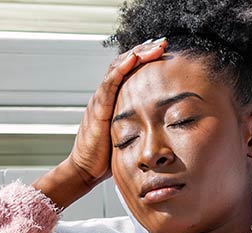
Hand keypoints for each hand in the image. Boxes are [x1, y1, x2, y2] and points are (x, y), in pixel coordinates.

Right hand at [69, 37, 167, 184]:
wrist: (86, 170)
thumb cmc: (107, 157)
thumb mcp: (128, 134)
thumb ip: (140, 124)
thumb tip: (165, 125)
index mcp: (113, 99)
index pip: (128, 70)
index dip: (144, 58)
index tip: (163, 51)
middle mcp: (105, 95)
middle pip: (123, 63)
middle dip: (144, 51)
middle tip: (163, 43)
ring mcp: (100, 100)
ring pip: (117, 67)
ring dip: (137, 54)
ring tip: (155, 46)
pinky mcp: (98, 108)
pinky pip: (109, 83)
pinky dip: (121, 69)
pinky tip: (133, 59)